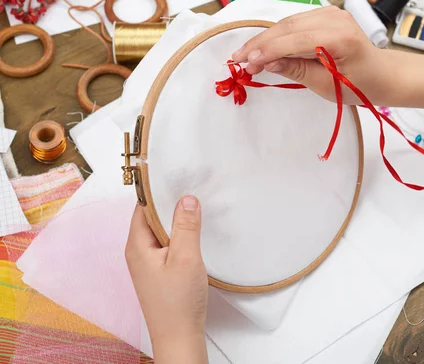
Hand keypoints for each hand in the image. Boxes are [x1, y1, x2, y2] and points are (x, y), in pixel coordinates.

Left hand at [126, 196, 207, 363]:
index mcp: (137, 245)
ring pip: (162, 231)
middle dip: (170, 202)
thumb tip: (186, 198)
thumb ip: (186, 226)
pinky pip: (168, 244)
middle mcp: (139, 252)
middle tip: (191, 186)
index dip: (158, 189)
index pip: (143, 206)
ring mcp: (149, 262)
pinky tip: (195, 232)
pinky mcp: (161, 271)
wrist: (179, 337)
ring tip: (196, 206)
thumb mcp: (186, 258)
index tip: (175, 174)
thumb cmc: (177, 303)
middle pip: (152, 217)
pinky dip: (181, 235)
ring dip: (177, 219)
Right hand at [231, 6, 388, 104]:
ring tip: (246, 56)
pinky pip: (295, 22)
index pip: (295, 40)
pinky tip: (263, 47)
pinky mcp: (327, 14)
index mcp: (340, 38)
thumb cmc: (358, 85)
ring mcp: (332, 13)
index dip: (267, 51)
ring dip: (266, 39)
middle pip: (288, 27)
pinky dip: (278, 35)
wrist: (381, 75)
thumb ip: (296, 70)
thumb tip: (267, 62)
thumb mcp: (326, 86)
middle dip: (261, 44)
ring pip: (288, 23)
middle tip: (238, 60)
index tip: (245, 63)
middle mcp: (336, 18)